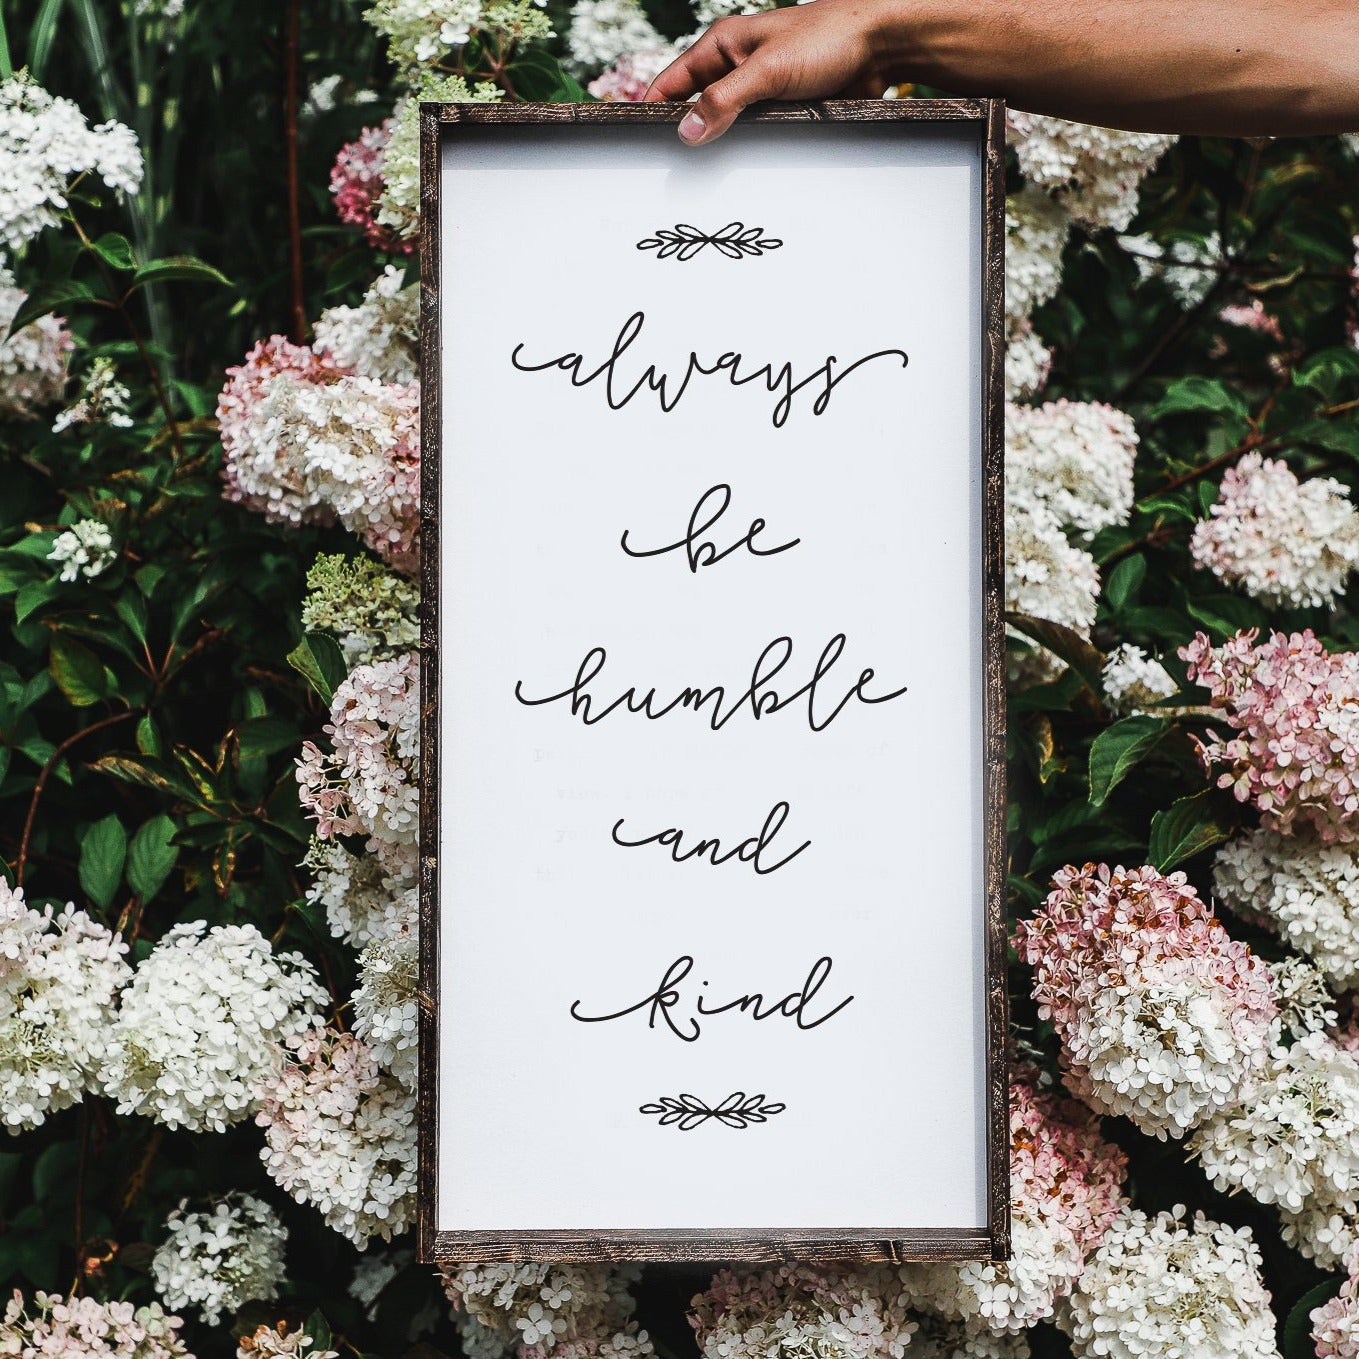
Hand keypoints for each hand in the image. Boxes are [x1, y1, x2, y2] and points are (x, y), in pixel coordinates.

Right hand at [643, 0, 908, 145]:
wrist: (880, 46)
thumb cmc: (827, 38)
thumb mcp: (766, 70)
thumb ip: (723, 101)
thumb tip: (686, 132)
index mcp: (722, 46)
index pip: (671, 82)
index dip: (652, 109)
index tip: (637, 141)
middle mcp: (736, 68)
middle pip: (695, 108)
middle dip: (684, 136)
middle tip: (667, 171)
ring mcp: (759, 92)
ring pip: (726, 127)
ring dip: (719, 148)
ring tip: (701, 178)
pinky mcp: (782, 111)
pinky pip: (756, 137)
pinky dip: (748, 151)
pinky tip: (741, 170)